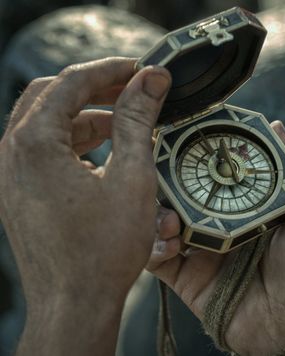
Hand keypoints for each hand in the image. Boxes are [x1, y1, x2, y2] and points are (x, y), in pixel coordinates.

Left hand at [0, 58, 170, 354]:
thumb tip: (151, 81)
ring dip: (86, 117)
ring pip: (47, 125)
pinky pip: (44, 152)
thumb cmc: (103, 250)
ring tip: (126, 124)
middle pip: (51, 97)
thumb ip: (137, 121)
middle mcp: (11, 155)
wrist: (75, 305)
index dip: (109, 70)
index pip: (70, 83)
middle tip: (132, 90)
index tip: (140, 70)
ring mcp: (10, 176)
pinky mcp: (19, 193)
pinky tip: (106, 154)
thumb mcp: (132, 176)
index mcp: (34, 144)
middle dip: (94, 89)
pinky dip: (74, 143)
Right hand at [147, 121, 284, 354]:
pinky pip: (157, 257)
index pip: (212, 169)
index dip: (195, 149)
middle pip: (181, 190)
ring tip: (170, 217)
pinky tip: (167, 241)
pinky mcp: (187, 277)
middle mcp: (219, 221)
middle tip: (155, 166)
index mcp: (246, 203)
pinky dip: (153, 244)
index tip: (179, 132)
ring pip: (162, 219)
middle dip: (164, 176)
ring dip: (156, 211)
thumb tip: (276, 126)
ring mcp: (201, 248)